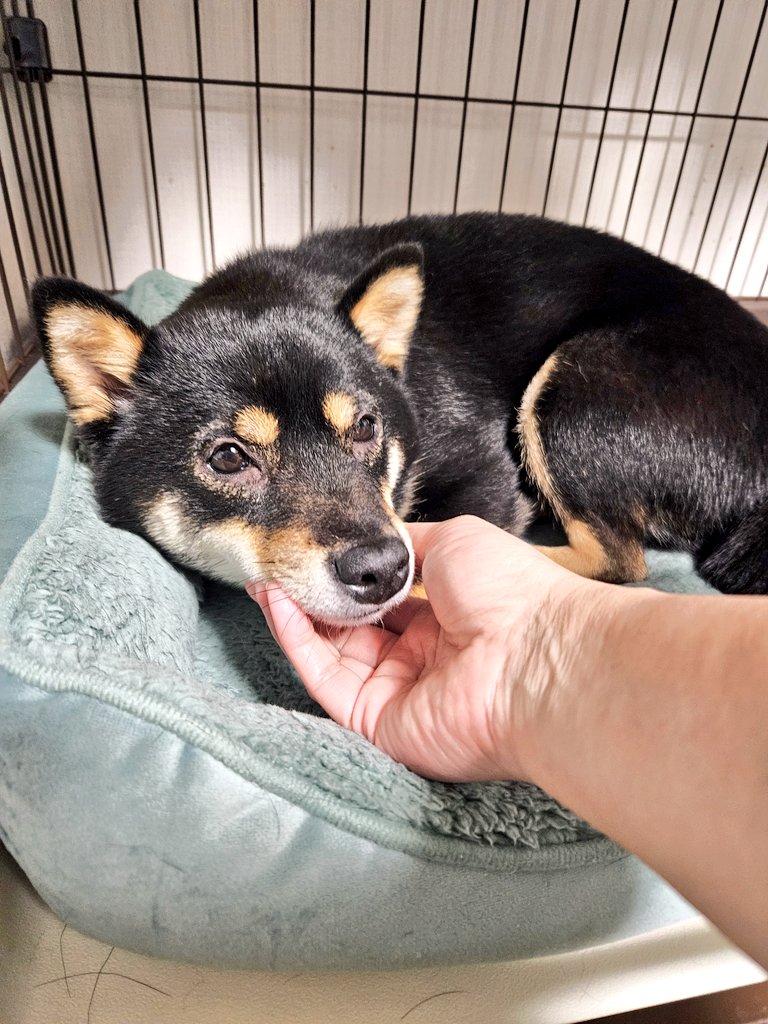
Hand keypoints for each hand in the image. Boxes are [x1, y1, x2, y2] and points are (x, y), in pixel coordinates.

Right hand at [248, 516, 593, 781]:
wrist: (534, 653)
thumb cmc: (509, 590)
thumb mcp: (455, 540)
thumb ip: (405, 543)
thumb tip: (373, 539)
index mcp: (445, 617)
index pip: (381, 600)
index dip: (345, 576)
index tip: (311, 549)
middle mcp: (420, 657)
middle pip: (351, 628)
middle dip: (314, 594)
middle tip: (278, 561)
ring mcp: (398, 692)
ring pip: (331, 653)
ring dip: (295, 615)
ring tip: (266, 576)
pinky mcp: (377, 722)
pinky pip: (326, 680)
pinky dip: (298, 643)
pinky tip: (279, 604)